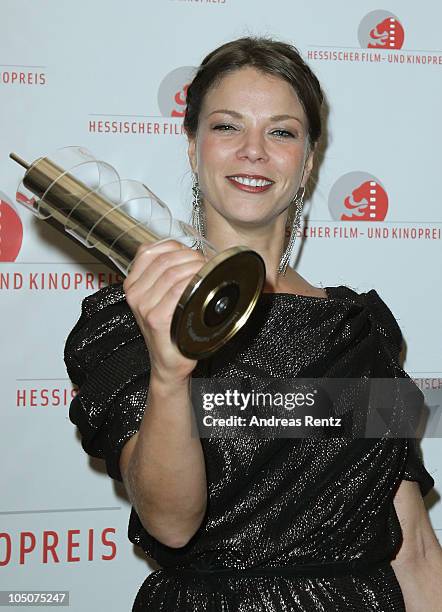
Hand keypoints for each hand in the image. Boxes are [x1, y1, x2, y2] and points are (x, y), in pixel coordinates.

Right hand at [123, 240, 206, 383]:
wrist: (168, 362)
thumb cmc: (169, 329)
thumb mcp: (159, 298)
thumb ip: (164, 275)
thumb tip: (187, 253)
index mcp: (132, 284)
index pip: (150, 250)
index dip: (175, 247)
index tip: (190, 253)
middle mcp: (135, 293)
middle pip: (165, 260)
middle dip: (191, 257)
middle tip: (205, 265)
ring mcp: (144, 306)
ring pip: (173, 273)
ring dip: (195, 269)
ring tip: (206, 275)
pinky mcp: (156, 318)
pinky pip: (177, 291)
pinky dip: (193, 284)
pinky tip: (202, 287)